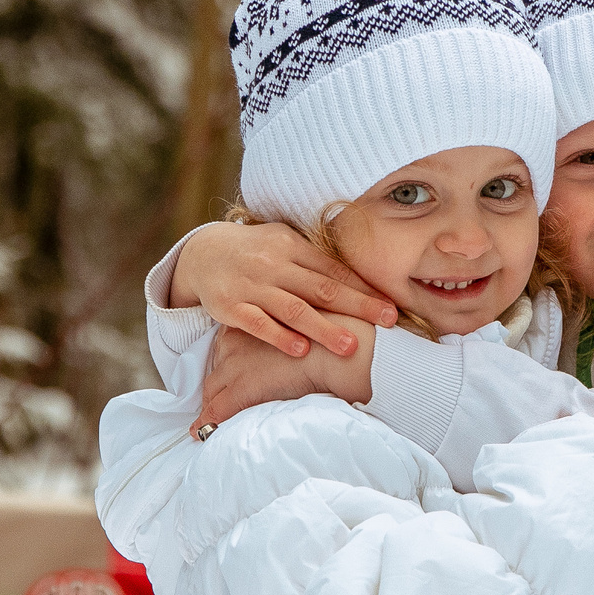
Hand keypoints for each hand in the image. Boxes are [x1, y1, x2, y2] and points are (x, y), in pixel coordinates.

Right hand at [171, 222, 397, 356]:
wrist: (203, 253)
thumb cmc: (257, 252)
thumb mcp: (285, 245)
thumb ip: (316, 261)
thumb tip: (363, 281)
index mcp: (292, 246)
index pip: (334, 270)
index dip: (364, 288)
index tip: (390, 305)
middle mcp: (274, 263)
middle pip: (321, 287)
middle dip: (357, 305)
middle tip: (387, 321)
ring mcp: (251, 285)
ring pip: (292, 308)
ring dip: (323, 328)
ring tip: (350, 346)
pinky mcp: (229, 306)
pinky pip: (257, 323)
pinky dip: (279, 337)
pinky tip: (300, 350)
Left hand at [198, 318, 375, 432]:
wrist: (347, 347)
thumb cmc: (340, 334)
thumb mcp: (315, 323)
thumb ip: (302, 332)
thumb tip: (310, 346)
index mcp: (255, 318)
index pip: (230, 343)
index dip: (231, 361)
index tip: (234, 372)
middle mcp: (239, 338)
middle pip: (218, 365)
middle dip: (216, 384)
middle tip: (215, 400)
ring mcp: (237, 364)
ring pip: (213, 388)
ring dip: (210, 405)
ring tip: (205, 421)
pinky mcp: (243, 387)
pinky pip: (216, 410)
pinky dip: (206, 423)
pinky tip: (200, 432)